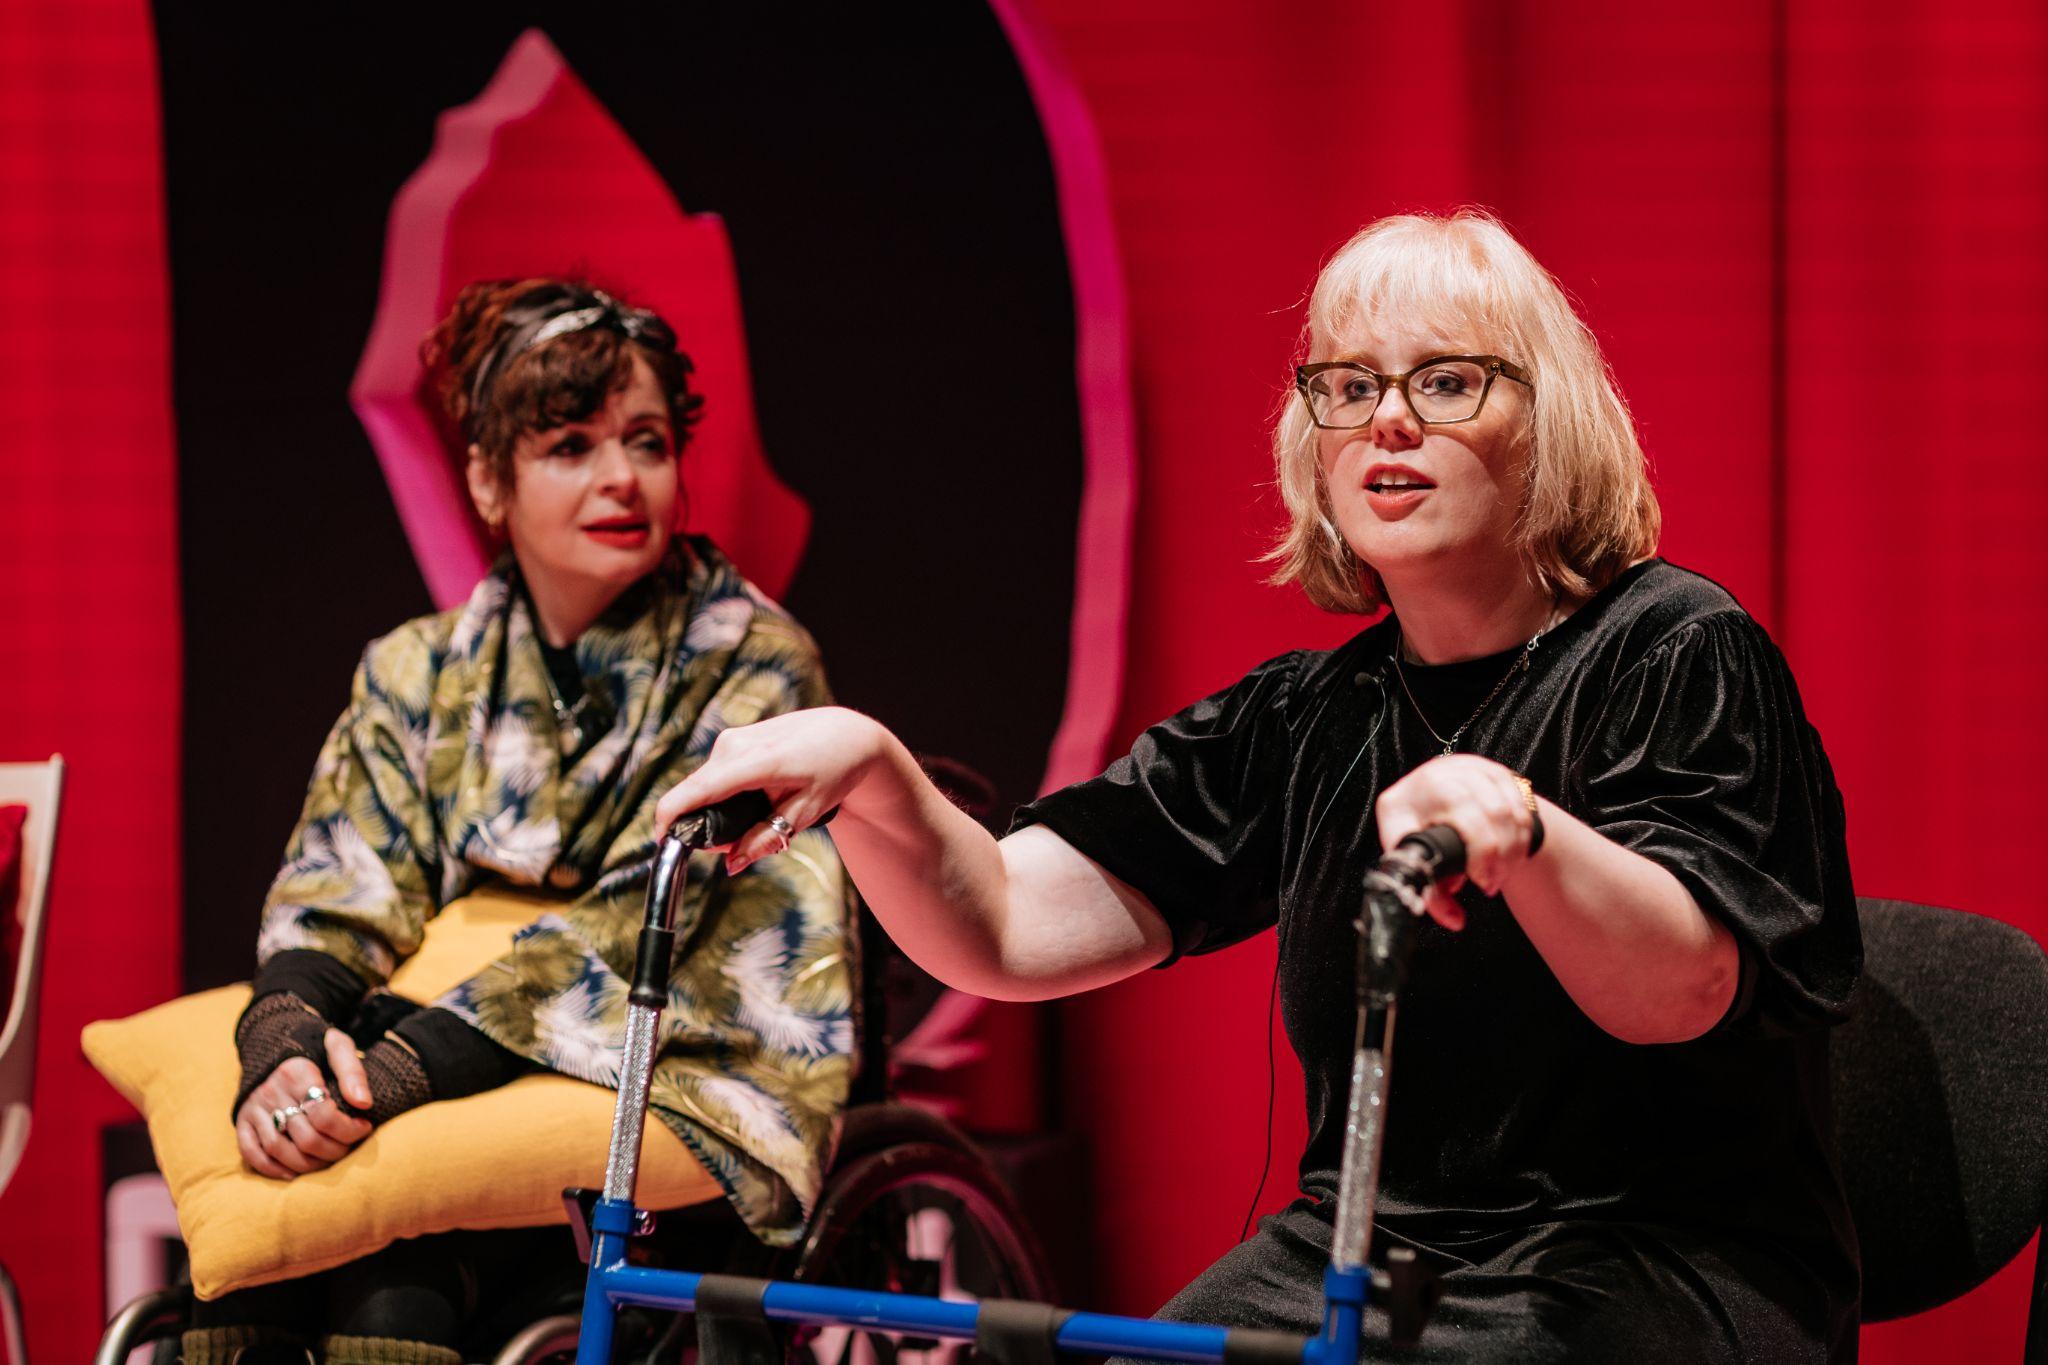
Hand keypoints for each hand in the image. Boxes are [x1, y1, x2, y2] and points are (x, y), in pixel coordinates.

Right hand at [233, 1028, 373, 1179]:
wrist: (276, 1043)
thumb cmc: (315, 1050)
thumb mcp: (339, 1047)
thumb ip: (353, 1072)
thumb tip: (364, 1103)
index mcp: (297, 1073)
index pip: (324, 1114)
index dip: (349, 1129)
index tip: (365, 1126)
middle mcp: (271, 1091)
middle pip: (305, 1137)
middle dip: (333, 1151)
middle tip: (348, 1149)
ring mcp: (254, 1108)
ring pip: (278, 1148)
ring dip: (307, 1165)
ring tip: (327, 1161)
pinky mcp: (242, 1121)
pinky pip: (251, 1153)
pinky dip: (271, 1169)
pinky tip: (293, 1173)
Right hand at [654, 707, 892, 873]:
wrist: (847, 734)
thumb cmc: (833, 770)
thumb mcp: (807, 811)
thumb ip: (765, 838)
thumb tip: (732, 864)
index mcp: (758, 761)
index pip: (698, 789)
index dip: (671, 817)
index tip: (662, 842)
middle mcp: (736, 745)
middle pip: (696, 793)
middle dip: (704, 825)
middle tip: (739, 844)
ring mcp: (732, 739)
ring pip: (705, 786)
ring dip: (716, 811)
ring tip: (758, 818)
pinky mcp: (732, 739)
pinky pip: (714, 776)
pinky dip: (724, 795)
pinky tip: (754, 800)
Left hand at [1374, 754, 1538, 929]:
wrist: (1433, 802)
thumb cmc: (1419, 838)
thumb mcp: (1416, 864)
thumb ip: (1432, 895)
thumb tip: (1455, 920)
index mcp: (1402, 801)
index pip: (1444, 823)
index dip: (1474, 854)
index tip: (1477, 882)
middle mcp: (1434, 777)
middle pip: (1485, 814)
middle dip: (1494, 857)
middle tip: (1491, 884)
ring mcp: (1466, 769)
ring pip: (1505, 810)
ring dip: (1511, 850)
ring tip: (1500, 874)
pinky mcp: (1492, 771)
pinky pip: (1519, 806)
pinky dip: (1521, 836)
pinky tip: (1512, 854)